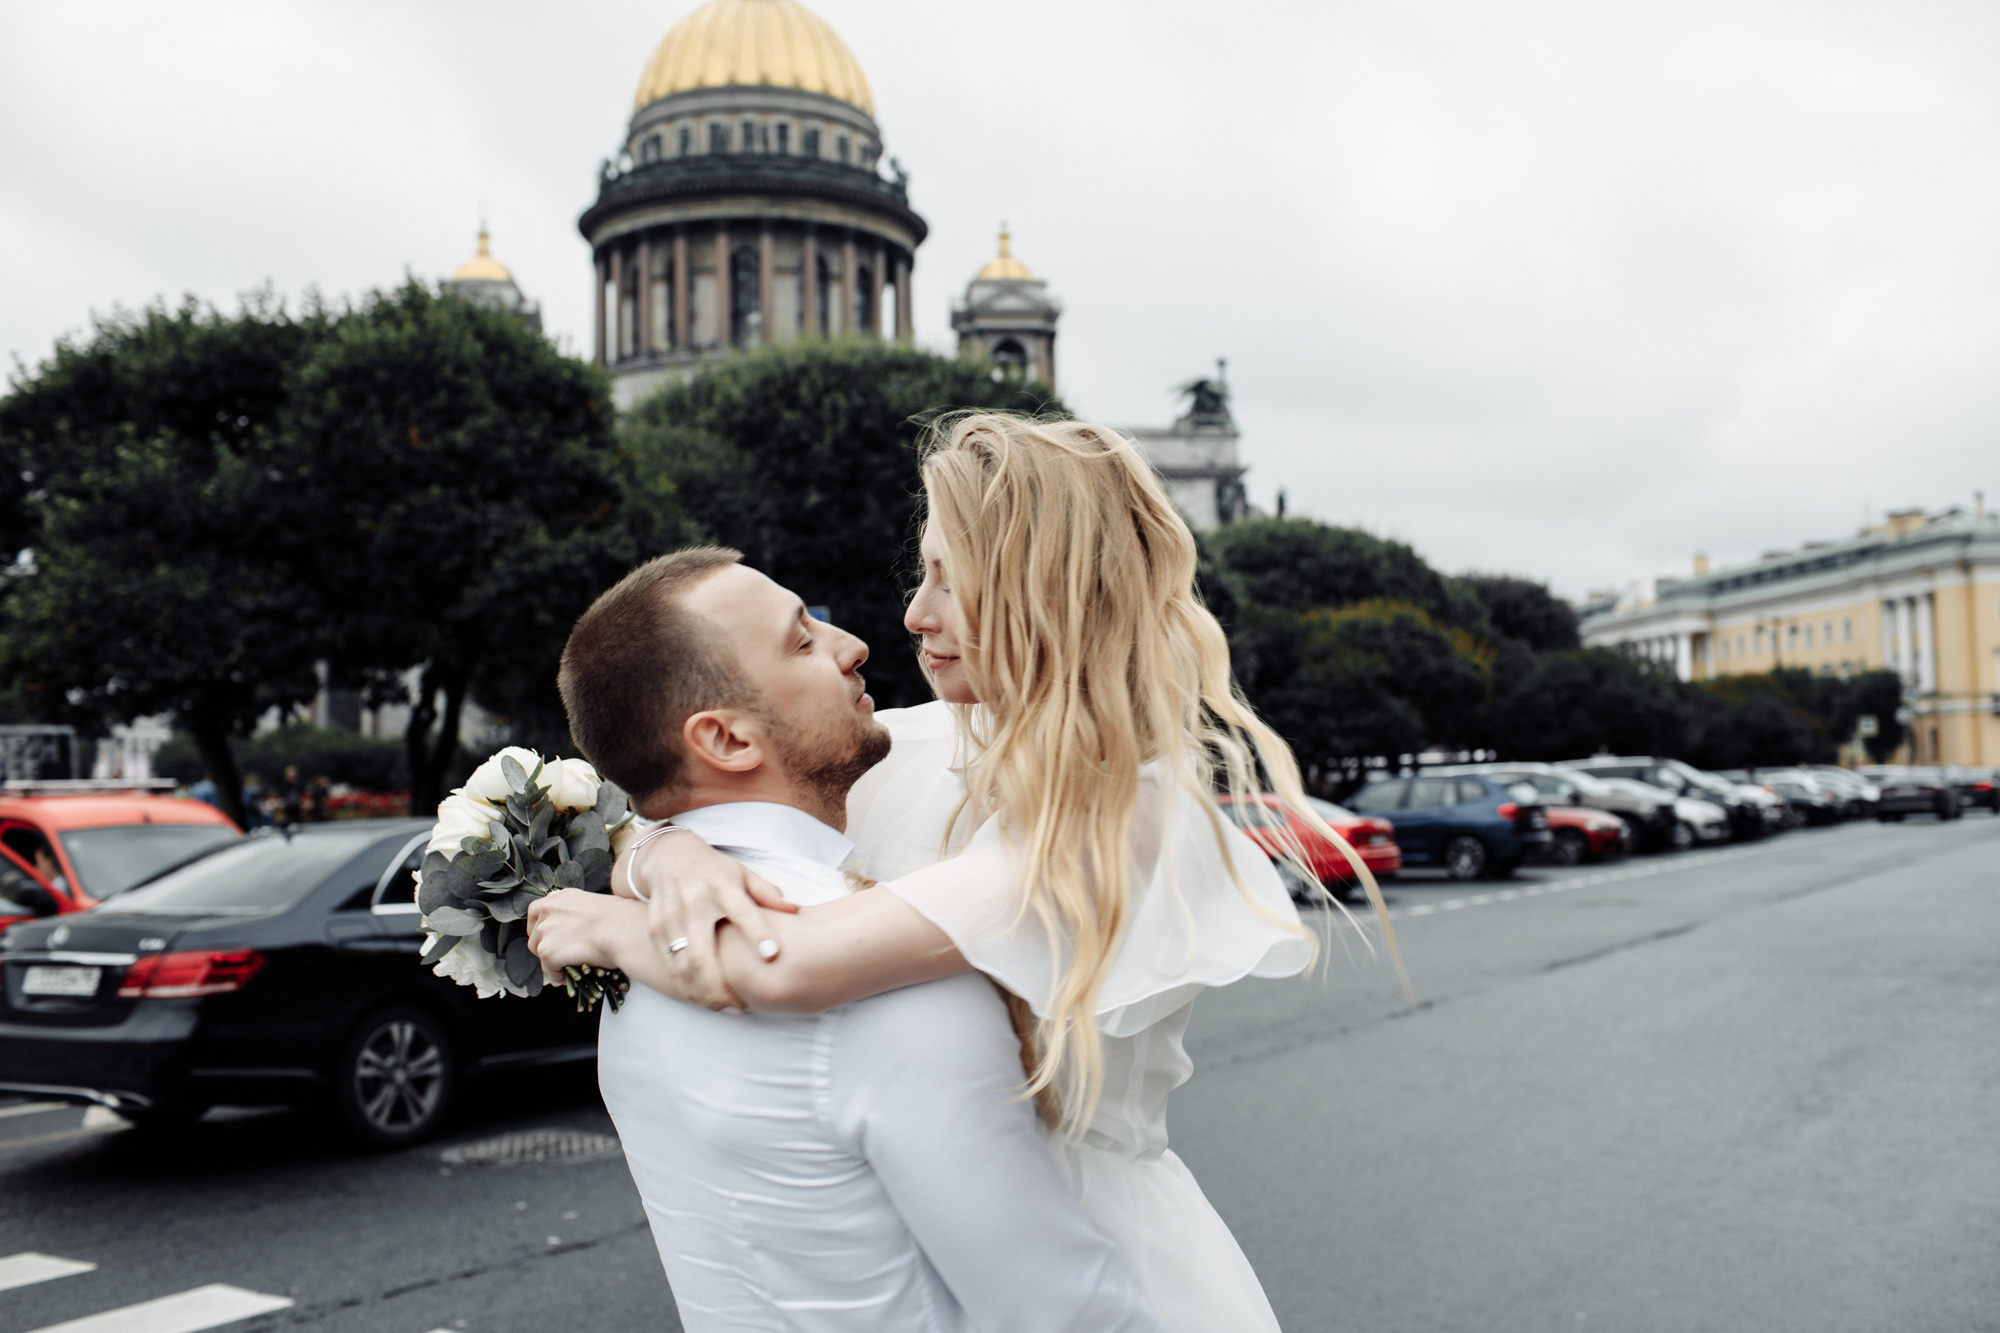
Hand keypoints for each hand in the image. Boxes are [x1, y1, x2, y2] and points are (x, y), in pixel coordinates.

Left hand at [526, 888, 640, 983]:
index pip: (536, 910)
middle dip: (545, 946)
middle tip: (561, 956)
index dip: (540, 927)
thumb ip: (578, 914)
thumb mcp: (596, 906)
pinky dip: (558, 976)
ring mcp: (546, 930)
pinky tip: (572, 978)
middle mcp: (549, 910)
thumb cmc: (621, 920)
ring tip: (568, 969)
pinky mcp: (547, 951)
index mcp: (562, 897)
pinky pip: (548, 969)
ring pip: (540, 952)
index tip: (548, 937)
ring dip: (552, 962)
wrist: (623, 931)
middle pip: (535, 934)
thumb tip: (580, 929)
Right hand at [625, 829, 797, 1011]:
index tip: (772, 955)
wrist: (666, 855)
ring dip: (701, 993)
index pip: (742, 911)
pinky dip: (684, 986)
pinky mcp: (655, 928)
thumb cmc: (714, 870)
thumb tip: (794, 909)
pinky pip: (668, 965)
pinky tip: (702, 998)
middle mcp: (693, 900)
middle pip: (702, 953)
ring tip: (724, 1008)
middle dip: (718, 987)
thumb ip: (766, 892)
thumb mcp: (742, 873)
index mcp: (722, 885)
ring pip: (682, 966)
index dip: (757, 932)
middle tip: (739, 1008)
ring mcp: (670, 916)